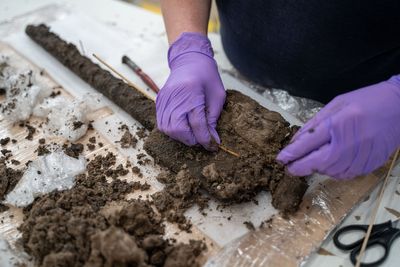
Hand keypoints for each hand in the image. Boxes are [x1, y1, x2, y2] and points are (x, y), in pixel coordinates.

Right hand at [156, 32, 225, 149]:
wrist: (189, 59)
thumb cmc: (206, 76)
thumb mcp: (218, 96)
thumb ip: (213, 118)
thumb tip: (212, 139)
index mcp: (191, 92)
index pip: (197, 124)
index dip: (206, 139)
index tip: (213, 146)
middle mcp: (174, 96)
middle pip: (179, 129)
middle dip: (191, 139)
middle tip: (201, 139)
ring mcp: (164, 99)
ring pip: (168, 129)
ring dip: (181, 137)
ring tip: (192, 134)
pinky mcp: (159, 101)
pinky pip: (161, 123)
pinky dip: (172, 130)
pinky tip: (183, 127)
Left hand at [277, 75, 399, 179]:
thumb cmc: (365, 101)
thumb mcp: (336, 104)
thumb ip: (315, 123)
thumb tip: (295, 141)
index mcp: (340, 122)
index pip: (309, 143)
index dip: (292, 153)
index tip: (280, 159)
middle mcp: (350, 141)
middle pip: (318, 162)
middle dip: (300, 167)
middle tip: (289, 168)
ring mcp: (362, 155)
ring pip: (331, 171)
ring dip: (317, 169)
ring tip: (312, 162)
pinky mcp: (370, 164)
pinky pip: (346, 174)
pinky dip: (334, 171)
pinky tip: (331, 163)